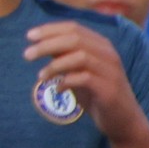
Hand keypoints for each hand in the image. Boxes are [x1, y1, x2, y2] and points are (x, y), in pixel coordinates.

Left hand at [26, 21, 148, 145]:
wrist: (122, 119)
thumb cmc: (96, 93)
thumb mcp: (77, 71)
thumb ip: (64, 57)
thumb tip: (41, 45)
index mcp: (100, 45)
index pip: (74, 28)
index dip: (50, 30)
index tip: (29, 36)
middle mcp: (108, 54)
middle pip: (75, 39)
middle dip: (47, 44)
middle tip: (27, 55)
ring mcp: (110, 71)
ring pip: (81, 56)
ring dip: (55, 65)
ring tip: (40, 76)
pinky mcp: (109, 89)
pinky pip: (85, 78)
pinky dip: (67, 81)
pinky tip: (58, 89)